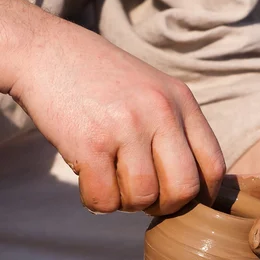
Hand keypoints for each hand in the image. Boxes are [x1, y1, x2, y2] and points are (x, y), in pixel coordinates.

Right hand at [7, 2, 224, 213]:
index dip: (203, 196)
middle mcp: (160, 112)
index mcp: (181, 101)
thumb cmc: (102, 82)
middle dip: (165, 206)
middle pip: (183, 190)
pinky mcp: (91, 144)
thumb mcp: (153, 92)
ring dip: (126, 203)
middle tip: (145, 198)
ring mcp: (126, 127)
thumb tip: (192, 188)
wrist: (46, 52)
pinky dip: (96, 201)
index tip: (183, 202)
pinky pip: (105, 200)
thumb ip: (176, 130)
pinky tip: (89, 181)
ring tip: (112, 181)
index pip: (213, 166)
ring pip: (143, 198)